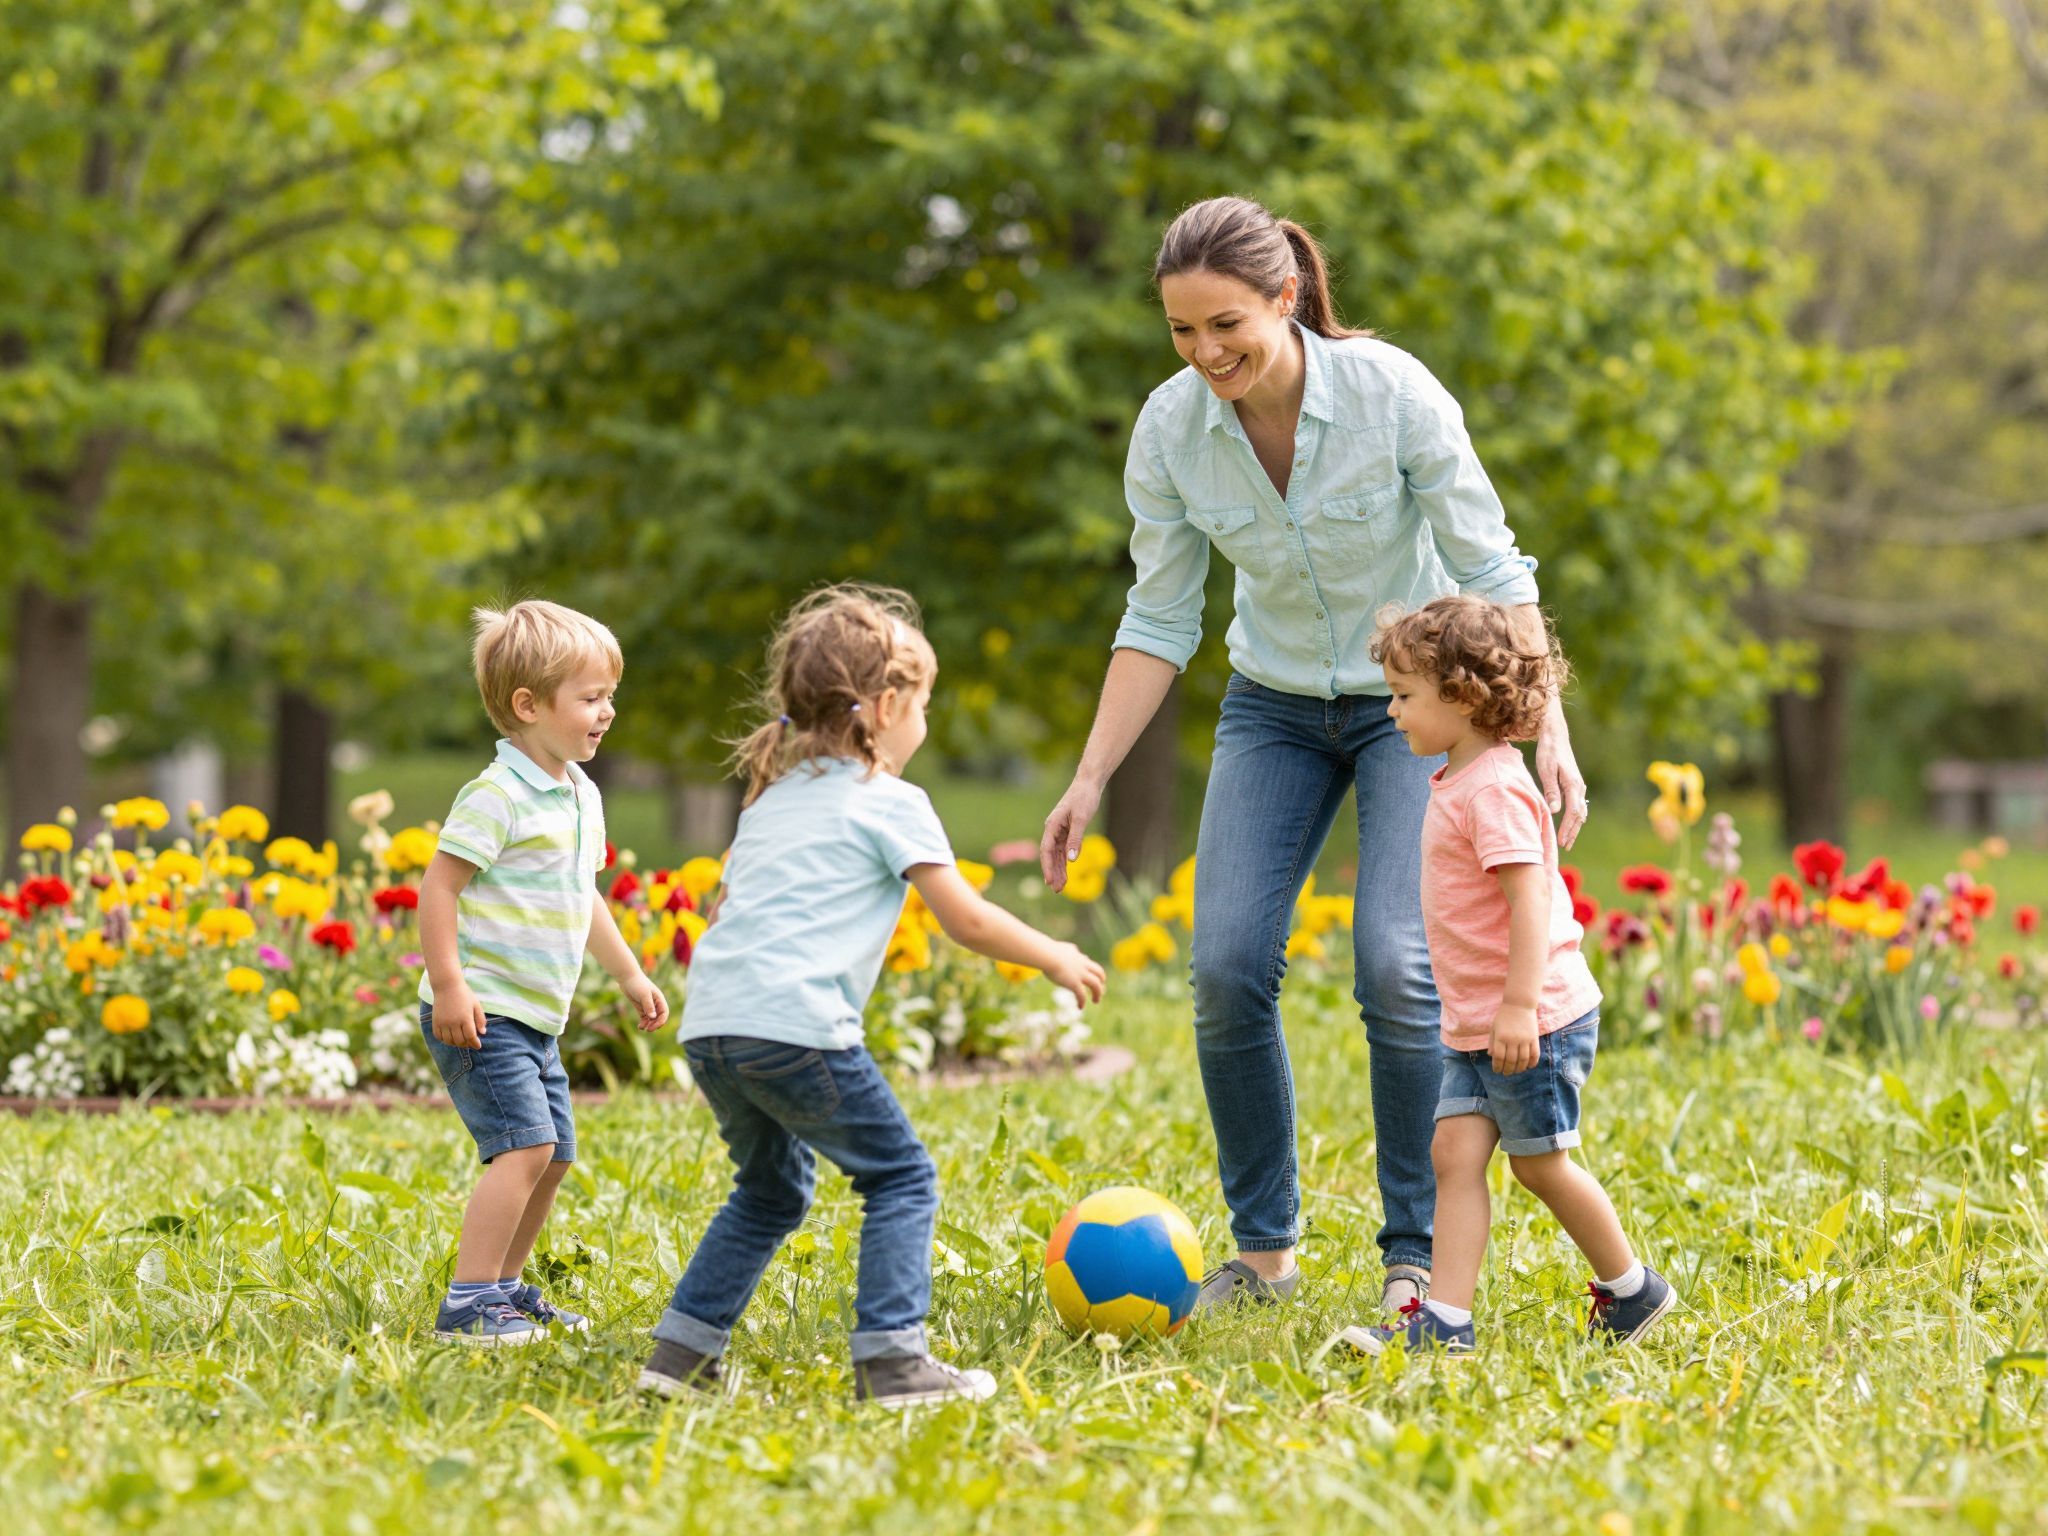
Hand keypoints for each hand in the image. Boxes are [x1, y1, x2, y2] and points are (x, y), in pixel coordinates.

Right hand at [432, 983, 486, 1048]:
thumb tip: (483, 1033)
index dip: (475, 1043)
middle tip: (470, 1043)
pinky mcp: (435, 1022)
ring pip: (449, 1041)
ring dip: (456, 1044)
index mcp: (465, 1017)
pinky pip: (439, 1036)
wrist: (447, 986)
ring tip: (461, 1041)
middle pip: (460, 1041)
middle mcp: (453, 1022)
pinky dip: (445, 1040)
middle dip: (466, 1044)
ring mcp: (443, 1022)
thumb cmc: (464, 994)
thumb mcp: (476, 1005)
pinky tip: (450, 1037)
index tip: (478, 1046)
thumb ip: (480, 1019)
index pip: (471, 1037)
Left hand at [624, 973, 669, 1031]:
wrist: (627, 977)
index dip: (661, 1021)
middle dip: (655, 1024)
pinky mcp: (641, 1007)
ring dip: (649, 1024)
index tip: (654, 1027)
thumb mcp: (644, 995)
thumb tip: (653, 1017)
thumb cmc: (637, 984)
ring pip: (651, 1019)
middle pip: (658, 1017)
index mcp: (659, 999)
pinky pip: (644, 1017)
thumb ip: (648, 1006)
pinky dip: (643, 1023)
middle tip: (648, 1030)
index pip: (664, 1013)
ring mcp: (647, 1005)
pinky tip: (640, 1026)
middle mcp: (655, 1003)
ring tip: (642, 1028)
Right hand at [1039, 776, 1103, 891]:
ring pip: (1056, 855)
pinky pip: (1063, 850)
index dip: (1047, 867)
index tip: (1049, 881)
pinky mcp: (1067, 831)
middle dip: (1052, 872)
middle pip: (1050, 855)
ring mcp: (1059, 831)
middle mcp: (1052, 829)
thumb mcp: (1081, 818)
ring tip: (1060, 887)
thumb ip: (1075, 839)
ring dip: (1058, 870)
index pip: (1046, 850)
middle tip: (1057, 890)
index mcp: (1052, 825)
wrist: (1088, 784)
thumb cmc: (1084, 798)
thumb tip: (1071, 860)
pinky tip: (1065, 873)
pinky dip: (1064, 862)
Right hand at [1044, 942, 1106, 1006]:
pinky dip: (1082, 1001)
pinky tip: (1080, 1007)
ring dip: (1097, 994)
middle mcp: (1082, 965)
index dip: (1091, 971)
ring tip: (1096, 1001)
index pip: (1089, 963)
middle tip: (1099, 990)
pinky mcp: (1074, 983)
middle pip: (1099, 973)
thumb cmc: (1048, 951)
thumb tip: (1070, 949)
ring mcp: (1080, 974)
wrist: (1047, 955)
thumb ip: (1068, 949)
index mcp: (1078, 956)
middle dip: (1101, 982)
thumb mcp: (1061, 948)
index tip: (1088, 976)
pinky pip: (1082, 995)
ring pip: (1096, 985)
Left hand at [1489, 1005, 1540, 1075]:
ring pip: (1523, 1060)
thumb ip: (1492, 1042)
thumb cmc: (1504, 1016)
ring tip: (1516, 1071)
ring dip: (1519, 1068)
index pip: (1499, 1057)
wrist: (1519, 1004)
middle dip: (1508, 1069)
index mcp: (1500, 1037)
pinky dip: (1532, 1062)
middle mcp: (1512, 1039)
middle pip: (1511, 1060)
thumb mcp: (1494, 1027)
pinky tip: (1528, 1066)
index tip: (1497, 1071)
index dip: (1497, 1066)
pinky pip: (1535, 1054)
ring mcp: (1524, 1039)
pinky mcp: (1534, 1038)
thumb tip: (1491, 1056)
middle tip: (1506, 1073)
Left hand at [1535, 699, 1587, 849]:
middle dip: (1573, 832)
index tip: (1562, 841)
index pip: (1573, 812)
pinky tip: (1569, 825)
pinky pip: (1578, 805)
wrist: (1555, 736)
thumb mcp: (1546, 770)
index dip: (1568, 828)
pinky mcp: (1575, 784)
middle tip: (1565, 846)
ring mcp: (1579, 785)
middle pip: (1579, 815)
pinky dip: (1575, 817)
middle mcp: (1579, 786)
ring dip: (1575, 827)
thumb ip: (1551, 790)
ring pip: (1580, 811)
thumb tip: (1556, 811)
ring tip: (1567, 840)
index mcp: (1573, 784)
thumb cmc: (1548, 751)